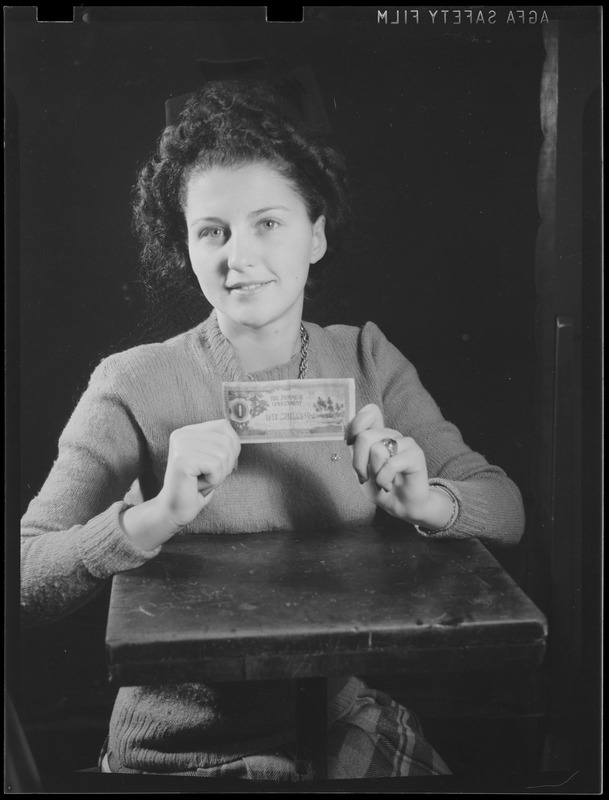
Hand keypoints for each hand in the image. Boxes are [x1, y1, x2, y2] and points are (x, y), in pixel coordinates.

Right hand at [157, 419, 240, 527]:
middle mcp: (183, 434)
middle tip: (207, 476)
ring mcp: (181, 445)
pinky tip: (197, 485)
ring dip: (219, 475)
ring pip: (224, 455)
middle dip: (226, 465)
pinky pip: (216, 467)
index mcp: (188, 431)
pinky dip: (213, 481)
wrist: (174, 509)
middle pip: (227, 441)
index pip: (223, 426)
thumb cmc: (195, 486)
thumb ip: (222, 444)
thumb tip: (238, 438)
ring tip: (201, 480)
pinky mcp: (182, 459)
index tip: (218, 464)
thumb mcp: (212, 459)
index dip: (232, 447)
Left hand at [347, 404, 443, 524]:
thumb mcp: (361, 468)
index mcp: (379, 434)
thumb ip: (356, 450)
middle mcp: (392, 434)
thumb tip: (348, 438)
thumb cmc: (380, 485)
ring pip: (376, 450)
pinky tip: (388, 485)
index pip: (371, 412)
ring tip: (381, 481)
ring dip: (374, 473)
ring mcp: (406, 443)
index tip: (350, 444)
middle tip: (364, 477)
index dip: (356, 425)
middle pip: (364, 436)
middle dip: (358, 462)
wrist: (400, 505)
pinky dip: (384, 479)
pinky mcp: (415, 455)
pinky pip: (390, 464)